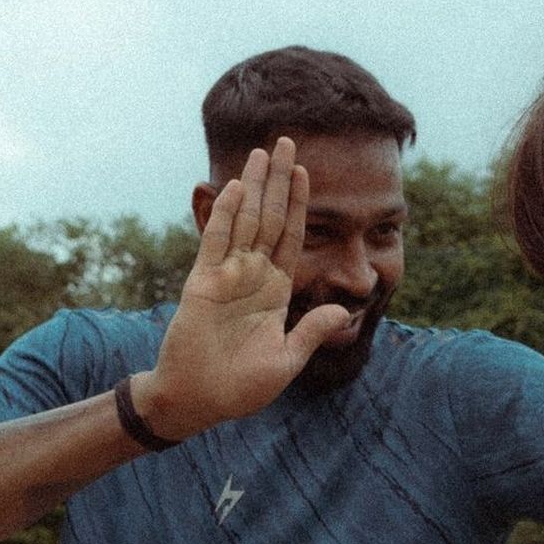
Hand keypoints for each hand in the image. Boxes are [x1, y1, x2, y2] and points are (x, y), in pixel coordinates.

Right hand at [132, 137, 350, 438]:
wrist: (198, 401)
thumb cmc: (240, 388)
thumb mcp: (286, 360)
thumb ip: (311, 331)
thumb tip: (344, 311)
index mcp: (273, 292)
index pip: (291, 239)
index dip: (299, 206)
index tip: (306, 173)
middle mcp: (251, 277)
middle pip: (270, 219)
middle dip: (279, 182)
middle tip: (287, 142)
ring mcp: (226, 276)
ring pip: (245, 222)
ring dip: (255, 186)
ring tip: (265, 152)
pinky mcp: (203, 283)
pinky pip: (216, 242)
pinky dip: (226, 215)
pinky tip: (237, 187)